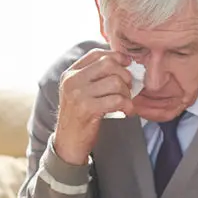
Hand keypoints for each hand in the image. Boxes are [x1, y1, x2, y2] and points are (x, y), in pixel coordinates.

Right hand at [54, 49, 137, 164]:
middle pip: (108, 64)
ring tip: (126, 102)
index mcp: (70, 74)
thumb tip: (123, 63)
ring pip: (115, 82)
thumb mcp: (80, 92)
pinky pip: (117, 100)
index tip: (127, 63)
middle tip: (128, 88)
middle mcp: (72, 81)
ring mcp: (78, 94)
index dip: (116, 56)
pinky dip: (127, 106)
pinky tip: (127, 111)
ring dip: (127, 93)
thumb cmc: (80, 117)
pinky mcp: (87, 108)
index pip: (96, 54)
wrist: (68, 142)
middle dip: (124, 75)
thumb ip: (94, 77)